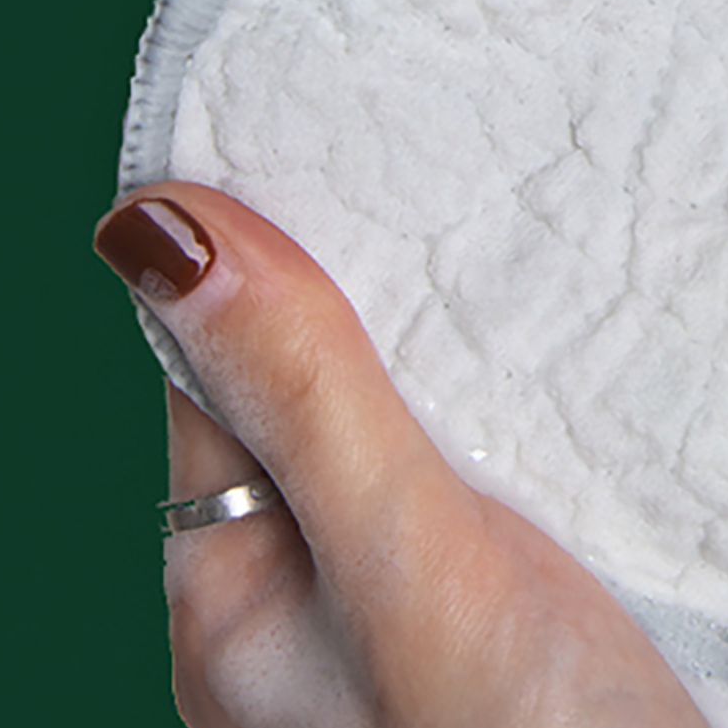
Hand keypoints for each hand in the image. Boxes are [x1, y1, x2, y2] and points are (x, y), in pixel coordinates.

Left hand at [95, 185, 718, 727]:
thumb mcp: (413, 570)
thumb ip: (303, 403)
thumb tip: (149, 228)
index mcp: (241, 600)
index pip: (213, 372)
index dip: (258, 247)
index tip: (327, 123)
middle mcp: (317, 602)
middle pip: (314, 387)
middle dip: (372, 273)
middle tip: (449, 143)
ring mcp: (422, 603)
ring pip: (411, 417)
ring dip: (460, 328)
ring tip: (525, 221)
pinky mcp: (519, 598)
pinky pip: (492, 457)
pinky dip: (522, 389)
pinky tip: (578, 344)